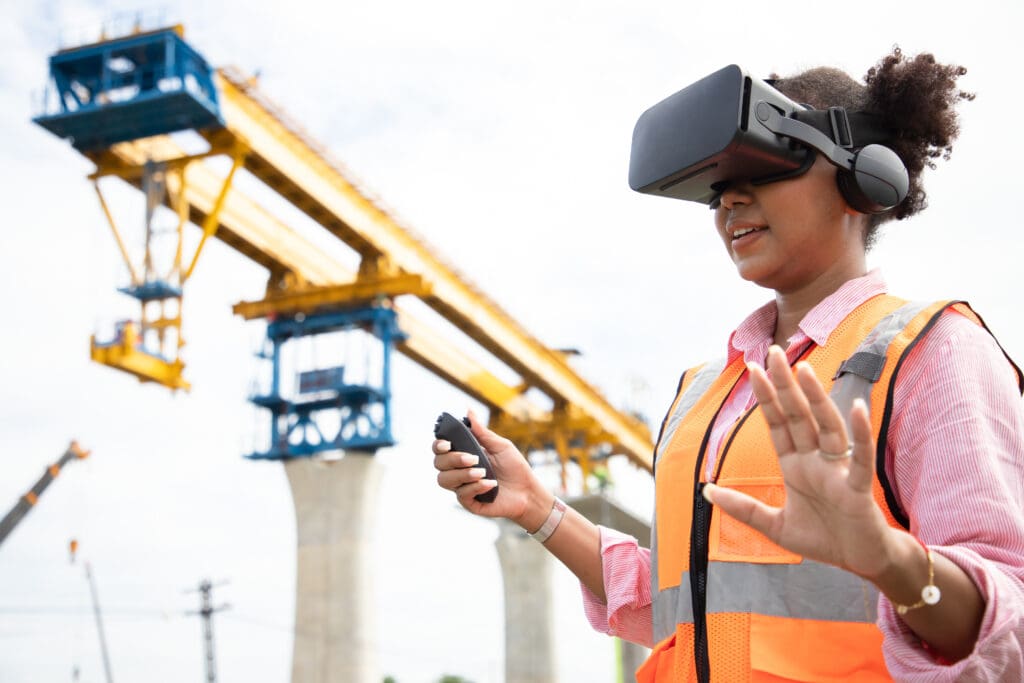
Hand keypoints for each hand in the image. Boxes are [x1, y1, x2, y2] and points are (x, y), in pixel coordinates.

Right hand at [432, 409, 548, 528]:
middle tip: (473, 458)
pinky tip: (490, 484)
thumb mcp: (500, 446)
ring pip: (444, 480)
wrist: (528, 491)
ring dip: (462, 474)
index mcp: (463, 455)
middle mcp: (459, 471)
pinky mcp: (469, 502)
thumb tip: (469, 411)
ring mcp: (462, 487)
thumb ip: (482, 432)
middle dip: (453, 459)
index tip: (447, 444)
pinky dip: (476, 487)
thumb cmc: (515, 467)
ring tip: (482, 472)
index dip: (438, 446)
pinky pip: (461, 495)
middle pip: (438, 464)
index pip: (440, 450)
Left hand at [704, 345, 896, 579]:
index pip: (777, 424)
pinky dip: (860, 433)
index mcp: (796, 465)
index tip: (753, 368)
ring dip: (816, 399)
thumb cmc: (824, 539)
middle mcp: (816, 460)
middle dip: (785, 385)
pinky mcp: (858, 488)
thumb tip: (707, 491)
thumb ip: (744, 508)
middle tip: (774, 351)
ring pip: (827, 427)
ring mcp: (837, 470)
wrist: (860, 563)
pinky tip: (856, 408)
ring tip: (804, 370)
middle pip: (799, 415)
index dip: (766, 398)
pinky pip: (861, 457)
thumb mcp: (774, 526)